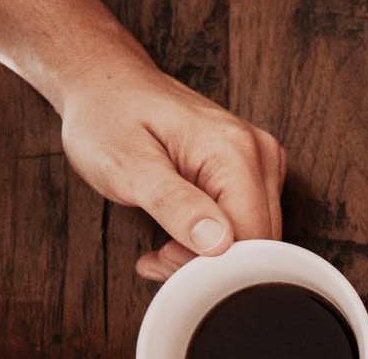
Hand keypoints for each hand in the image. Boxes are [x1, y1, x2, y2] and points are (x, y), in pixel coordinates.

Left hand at [58, 65, 284, 280]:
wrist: (107, 86)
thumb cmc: (108, 118)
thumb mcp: (127, 165)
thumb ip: (174, 204)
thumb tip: (218, 243)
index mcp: (234, 151)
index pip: (251, 237)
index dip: (212, 264)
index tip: (164, 259)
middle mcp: (259, 153)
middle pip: (259, 240)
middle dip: (209, 263)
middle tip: (159, 256)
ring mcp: (260, 161)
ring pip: (255, 237)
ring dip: (210, 255)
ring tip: (164, 244)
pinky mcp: (253, 170)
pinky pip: (248, 222)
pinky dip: (215, 240)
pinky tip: (181, 233)